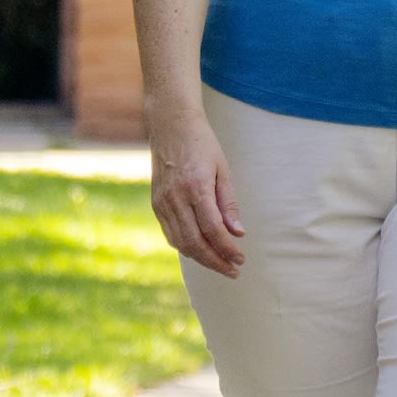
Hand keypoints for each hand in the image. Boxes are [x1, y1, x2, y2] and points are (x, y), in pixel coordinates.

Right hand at [148, 118, 245, 277]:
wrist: (171, 125)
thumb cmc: (202, 144)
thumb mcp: (223, 169)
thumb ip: (228, 204)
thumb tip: (238, 234)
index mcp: (196, 186)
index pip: (213, 229)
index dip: (227, 248)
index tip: (241, 259)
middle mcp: (176, 197)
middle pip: (196, 242)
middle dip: (216, 261)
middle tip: (233, 270)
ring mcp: (163, 202)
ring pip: (181, 242)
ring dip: (202, 258)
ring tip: (220, 264)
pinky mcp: (156, 204)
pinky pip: (170, 234)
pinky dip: (186, 247)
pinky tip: (200, 250)